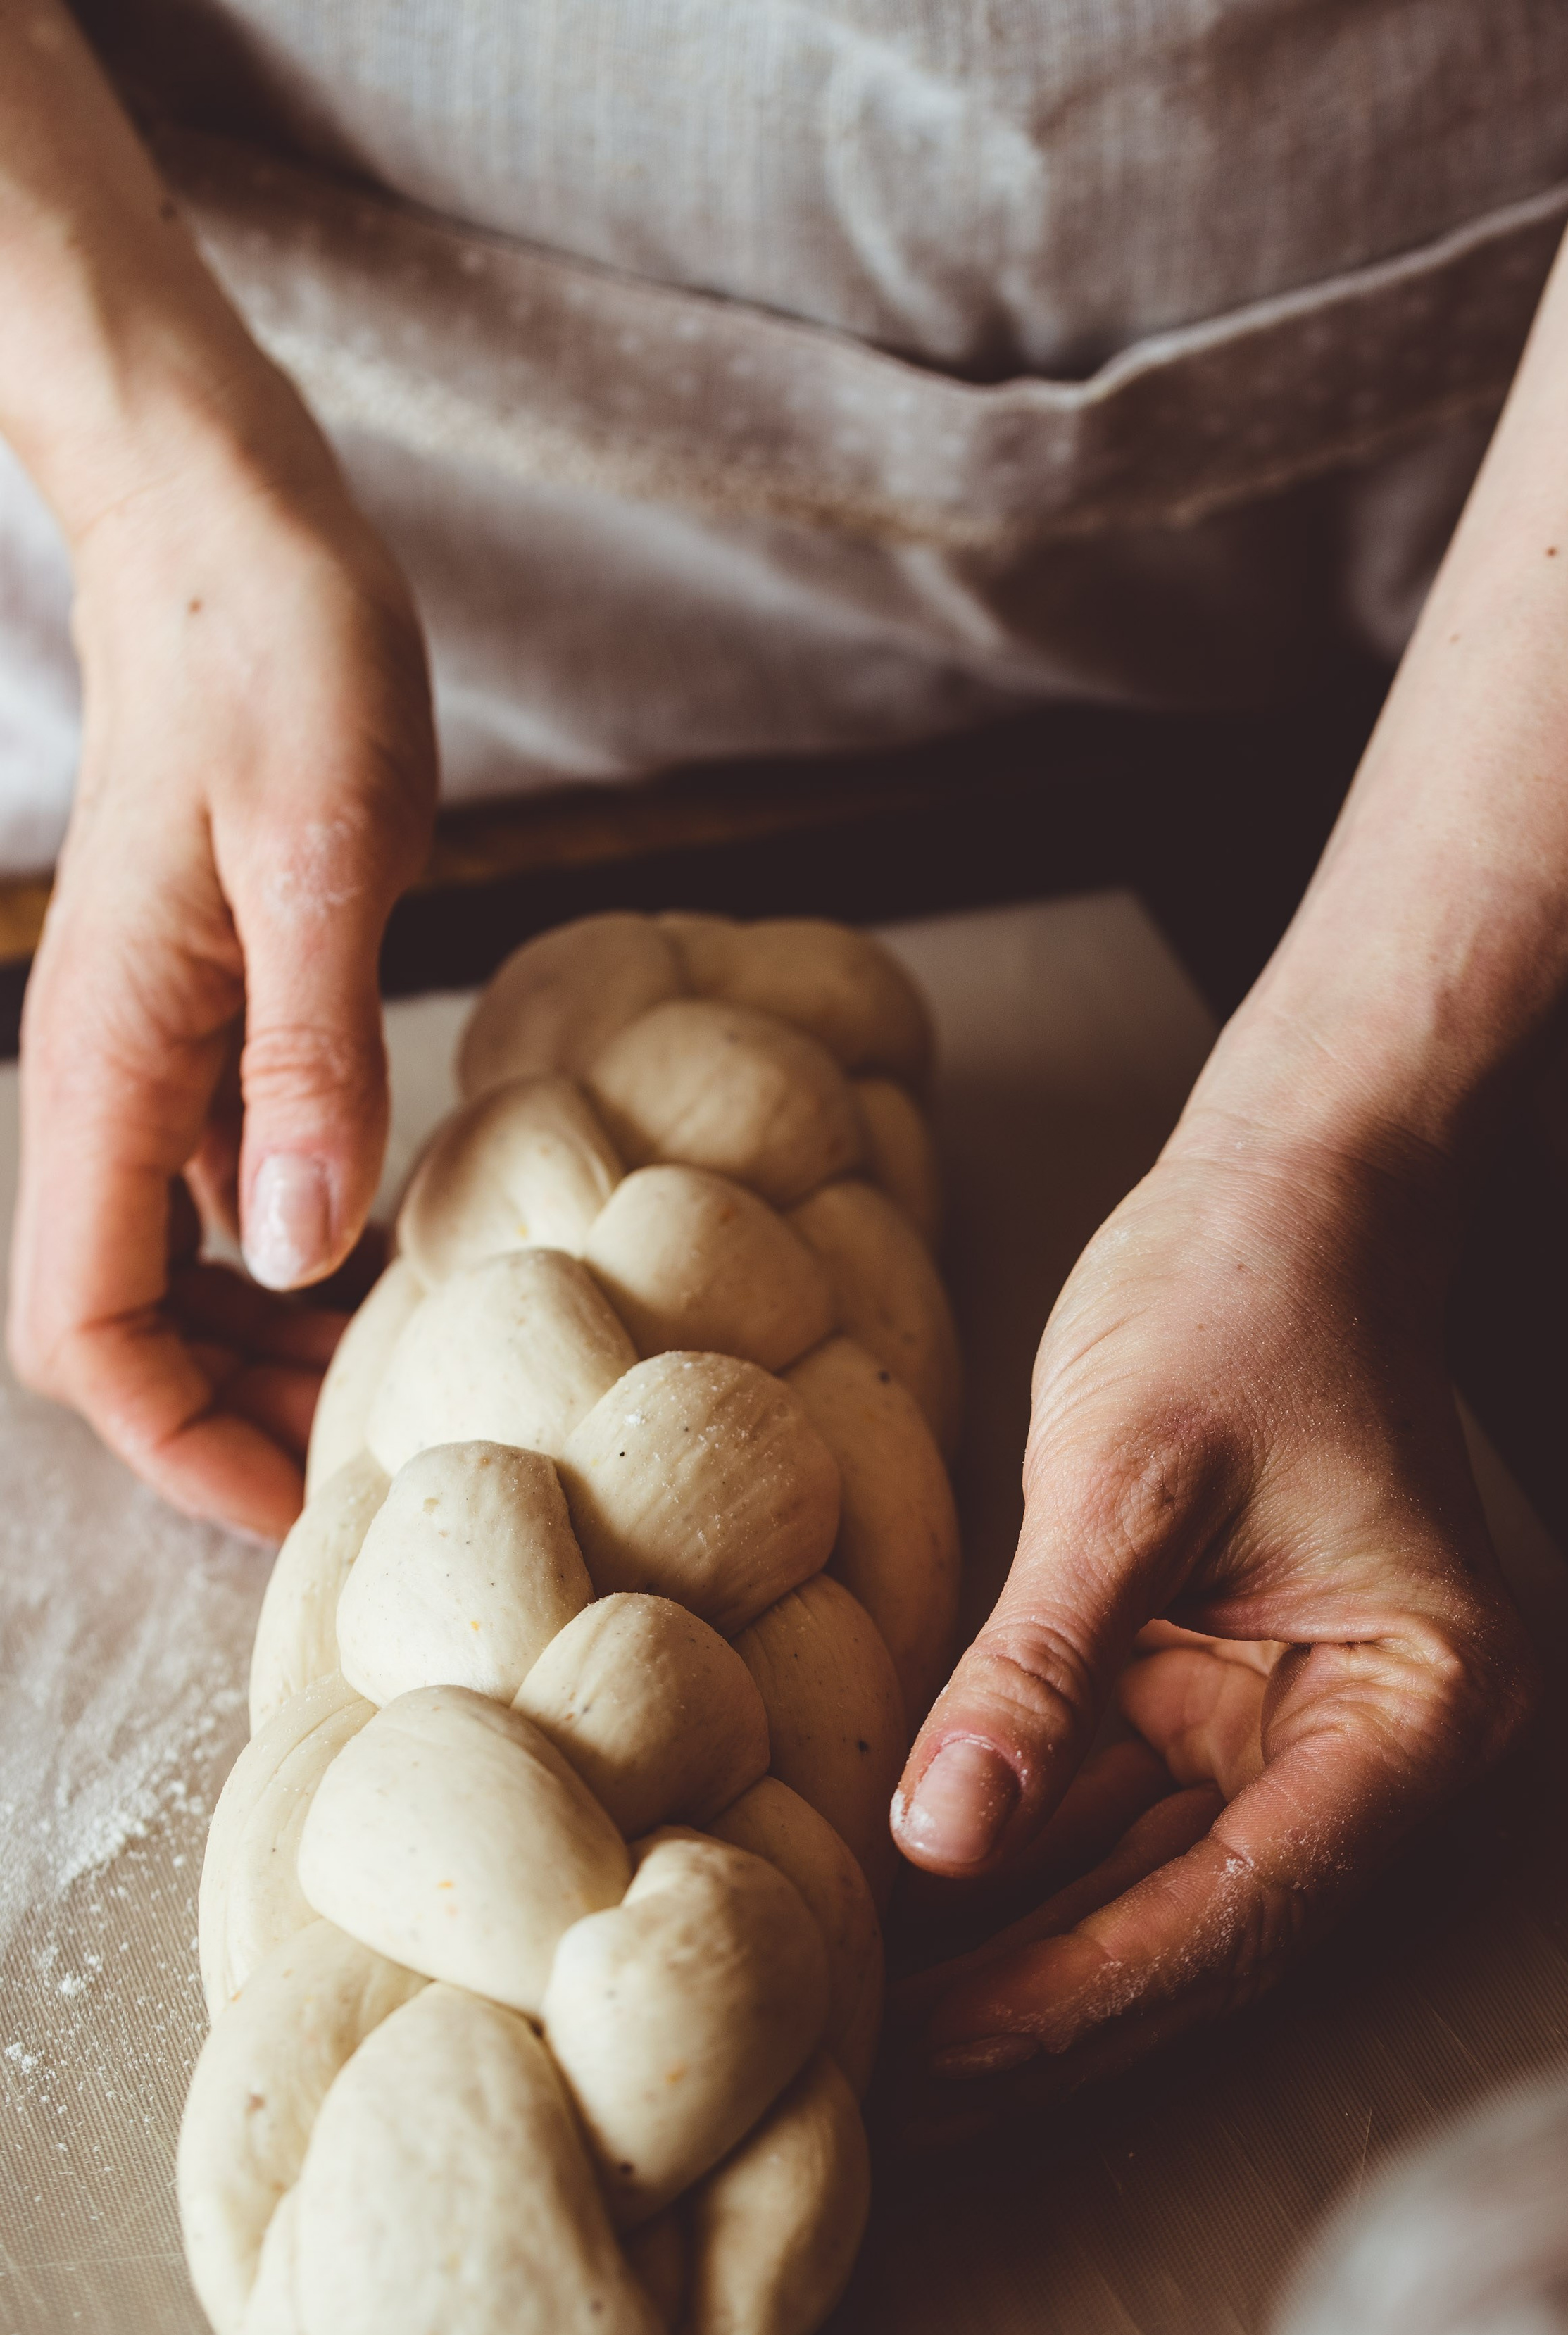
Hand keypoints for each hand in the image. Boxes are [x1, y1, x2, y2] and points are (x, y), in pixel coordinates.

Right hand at [7, 431, 435, 1536]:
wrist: (234, 526)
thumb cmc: (275, 656)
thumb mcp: (318, 855)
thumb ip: (306, 1061)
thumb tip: (300, 1259)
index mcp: (108, 1065)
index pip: (89, 1330)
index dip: (182, 1444)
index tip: (305, 1505)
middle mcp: (114, 1079)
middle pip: (131, 1324)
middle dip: (239, 1418)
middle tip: (393, 1453)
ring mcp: (159, 1051)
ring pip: (183, 1266)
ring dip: (276, 1346)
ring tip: (409, 1373)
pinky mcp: (217, 1014)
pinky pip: (233, 1183)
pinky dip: (304, 1251)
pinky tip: (404, 1251)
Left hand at [887, 1115, 1535, 2125]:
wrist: (1283, 1192)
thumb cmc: (1239, 1296)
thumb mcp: (1129, 1471)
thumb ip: (1041, 1662)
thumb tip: (944, 1839)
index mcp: (1416, 1707)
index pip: (1242, 1903)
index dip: (1079, 1991)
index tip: (937, 2054)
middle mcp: (1374, 1750)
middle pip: (1196, 1932)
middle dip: (1037, 2015)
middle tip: (875, 2100)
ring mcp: (1290, 1732)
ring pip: (1143, 1895)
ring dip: (1012, 1965)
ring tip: (865, 2042)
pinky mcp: (1208, 1699)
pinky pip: (1107, 1818)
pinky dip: (1011, 1871)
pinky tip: (903, 1924)